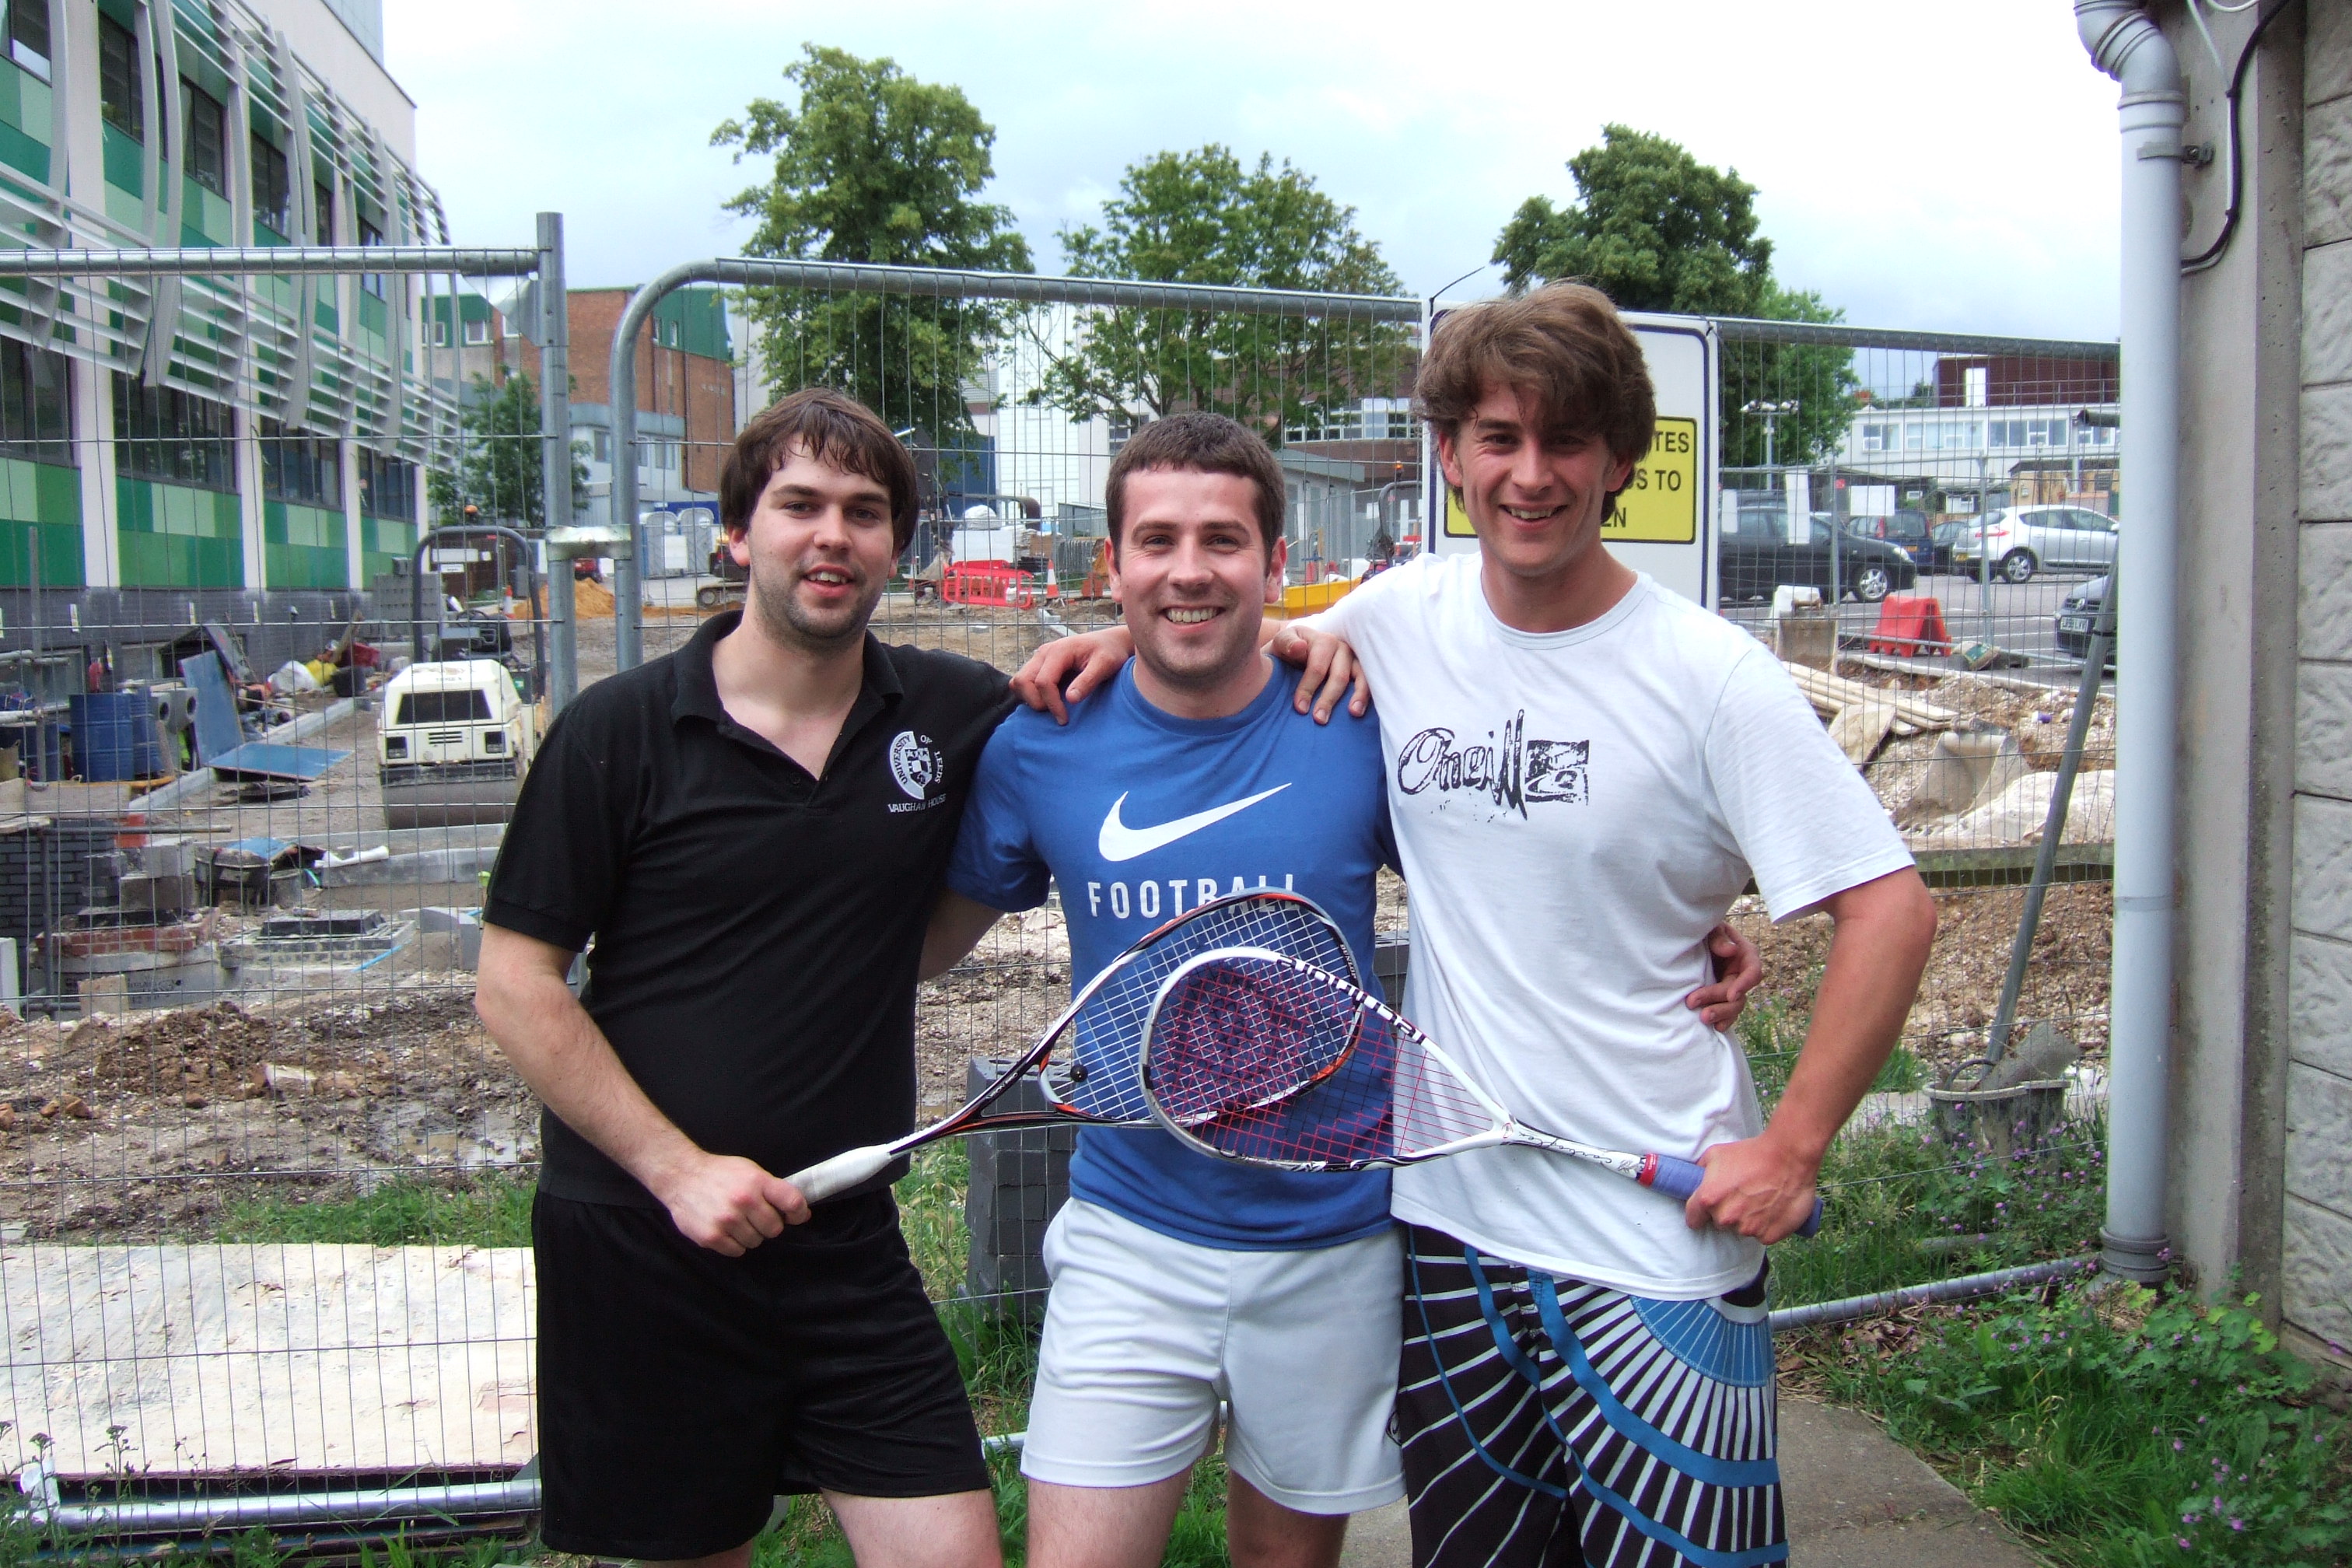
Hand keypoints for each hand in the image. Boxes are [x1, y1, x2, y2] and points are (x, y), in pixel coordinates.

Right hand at [652, 1151, 809, 1255]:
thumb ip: (772, 1189)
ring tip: (736, 1220)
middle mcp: (743, 1201)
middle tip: (755, 1216)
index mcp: (756, 1181)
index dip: (799, 1213)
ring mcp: (727, 1220)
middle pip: (774, 1228)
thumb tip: (798, 1211)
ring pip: (756, 1241)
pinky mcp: (711, 1236)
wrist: (681, 1176)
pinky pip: (737, 1251)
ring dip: (750, 1234)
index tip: (796, 1216)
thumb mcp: (750, 1170)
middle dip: (769, 1225)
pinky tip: (725, 1229)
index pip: (792, 1202)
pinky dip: (734, 1243)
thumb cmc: (719, 1173)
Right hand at [1011, 627, 1131, 723]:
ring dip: (1029, 698)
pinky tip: (1048, 701)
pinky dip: (1029, 694)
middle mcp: (1044, 652)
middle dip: (1035, 702)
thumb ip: (1088, 680)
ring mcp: (1039, 658)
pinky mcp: (1039, 664)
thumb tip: (1070, 699)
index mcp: (1059, 651)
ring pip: (1018, 681)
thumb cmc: (1110, 652)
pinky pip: (1023, 681)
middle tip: (1056, 714)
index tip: (1064, 719)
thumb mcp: (1105, 664)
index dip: (1052, 704)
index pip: (1043, 681)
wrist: (1110, 642)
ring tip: (1051, 708)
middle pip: (1022, 681)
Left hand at [1268, 622, 1370, 722]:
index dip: (1309, 688)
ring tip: (1354, 713)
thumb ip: (1287, 643)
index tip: (1300, 708)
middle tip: (1319, 719)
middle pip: (1339, 675)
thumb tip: (1300, 647)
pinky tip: (1361, 711)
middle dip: (1329, 698)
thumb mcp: (1281, 642)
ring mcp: (1354, 660)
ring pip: (1360, 677)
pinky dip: (1367, 696)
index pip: (1318, 667)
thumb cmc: (1287, 650)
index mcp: (1323, 641)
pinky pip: (1369, 683)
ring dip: (1358, 696)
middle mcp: (1342, 648)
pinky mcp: (1361, 671)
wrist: (1295, 654)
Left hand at [1684, 922, 1761, 1029]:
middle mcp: (1742, 973)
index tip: (1731, 994)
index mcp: (1745, 954)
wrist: (1695, 938)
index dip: (1744, 984)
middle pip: (1738, 993)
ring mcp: (1733, 986)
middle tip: (1699, 1009)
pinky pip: (1727, 1012)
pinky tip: (1715, 1028)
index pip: (1753, 971)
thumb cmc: (1706, 929)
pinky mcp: (1723, 996)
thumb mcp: (1713, 927)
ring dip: (1720, 1013)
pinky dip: (1723, 1020)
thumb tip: (1730, 951)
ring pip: (1734, 1006)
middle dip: (1720, 1002)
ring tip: (1703, 1019)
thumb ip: (1720, 937)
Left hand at [1685, 1133, 1817, 1242]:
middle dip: (1727, 1212)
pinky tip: (1772, 1208)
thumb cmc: (1752, 1153)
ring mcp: (1749, 1229)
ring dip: (1748, 1219)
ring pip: (1742, 1229)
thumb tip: (1694, 1180)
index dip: (1699, 1213)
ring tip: (1760, 1198)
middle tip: (1742, 1195)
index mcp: (1709, 1200)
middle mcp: (1726, 1218)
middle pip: (1720, 1223)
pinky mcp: (1769, 1236)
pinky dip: (1767, 1225)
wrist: (1789, 1157)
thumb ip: (1700, 1172)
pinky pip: (1762, 1234)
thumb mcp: (1716, 1154)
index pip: (1694, 1219)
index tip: (1706, 1210)